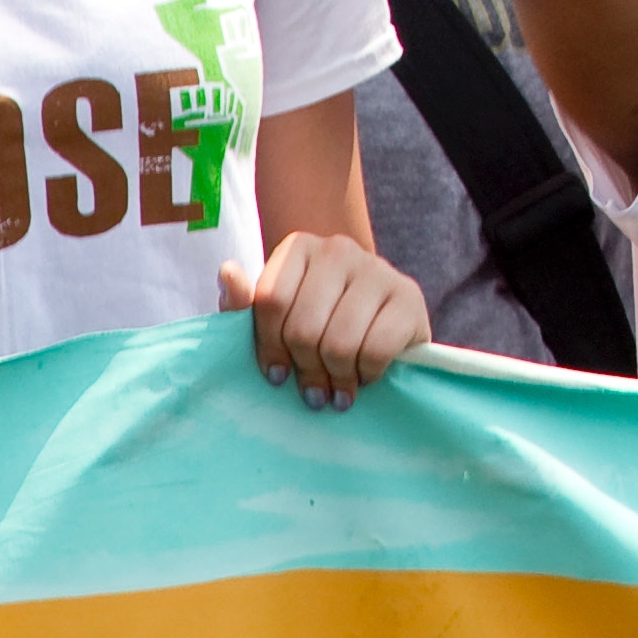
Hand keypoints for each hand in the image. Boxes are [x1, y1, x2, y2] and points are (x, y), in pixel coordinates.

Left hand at [230, 228, 430, 406]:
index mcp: (298, 247)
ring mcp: (378, 269)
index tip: (276, 374)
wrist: (373, 320)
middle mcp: (339, 249)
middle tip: (313, 389)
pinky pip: (376, 349)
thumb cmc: (313, 321)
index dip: (270, 348)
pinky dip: (367, 373)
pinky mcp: (409, 296)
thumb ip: (243, 303)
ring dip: (336, 376)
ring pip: (339, 342)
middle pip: (303, 327)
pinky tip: (364, 374)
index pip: (271, 301)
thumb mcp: (271, 317)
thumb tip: (228, 273)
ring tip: (338, 387)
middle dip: (306, 369)